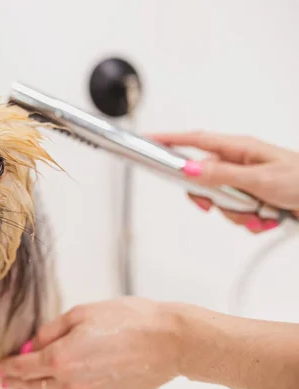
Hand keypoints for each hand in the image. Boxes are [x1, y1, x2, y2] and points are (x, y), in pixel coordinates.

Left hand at [0, 298, 182, 388]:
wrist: (168, 341)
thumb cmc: (128, 320)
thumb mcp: (81, 313)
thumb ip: (52, 330)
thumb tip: (33, 344)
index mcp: (62, 357)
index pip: (25, 367)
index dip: (9, 366)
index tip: (0, 366)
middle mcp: (72, 382)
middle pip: (35, 386)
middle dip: (17, 382)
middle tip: (5, 380)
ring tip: (23, 388)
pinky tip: (59, 386)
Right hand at [150, 132, 298, 232]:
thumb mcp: (260, 179)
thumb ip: (221, 175)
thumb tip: (189, 169)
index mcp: (239, 149)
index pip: (195, 141)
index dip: (170, 140)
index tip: (148, 140)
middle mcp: (239, 163)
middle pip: (204, 180)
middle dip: (217, 199)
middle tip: (232, 205)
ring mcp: (246, 181)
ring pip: (221, 201)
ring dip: (240, 213)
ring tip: (263, 212)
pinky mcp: (253, 198)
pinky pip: (237, 212)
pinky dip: (250, 220)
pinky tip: (268, 218)